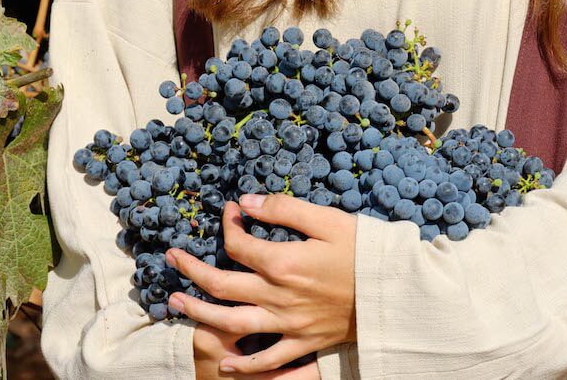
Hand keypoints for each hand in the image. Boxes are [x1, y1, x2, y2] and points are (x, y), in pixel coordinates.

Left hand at [168, 193, 356, 373]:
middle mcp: (278, 295)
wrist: (396, 292)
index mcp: (283, 262)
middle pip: (221, 284)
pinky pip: (266, 360)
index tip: (229, 212)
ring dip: (198, 313)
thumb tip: (246, 202)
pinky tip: (223, 363)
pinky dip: (243, 365)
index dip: (227, 225)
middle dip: (190, 269)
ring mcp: (288, 323)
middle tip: (170, 257)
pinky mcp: (303, 342)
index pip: (238, 244)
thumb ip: (284, 209)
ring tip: (175, 304)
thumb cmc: (365, 252)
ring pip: (230, 322)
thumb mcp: (328, 220)